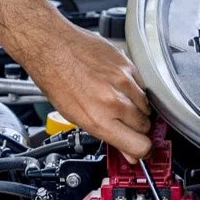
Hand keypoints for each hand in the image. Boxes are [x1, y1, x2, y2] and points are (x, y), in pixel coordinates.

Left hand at [11, 13, 152, 159]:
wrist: (52, 47)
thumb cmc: (57, 80)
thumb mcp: (76, 117)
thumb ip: (106, 135)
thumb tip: (127, 152)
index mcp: (98, 120)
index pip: (139, 145)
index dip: (141, 149)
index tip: (139, 147)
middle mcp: (113, 101)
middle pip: (145, 126)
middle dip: (138, 128)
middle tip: (124, 123)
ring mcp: (122, 81)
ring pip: (147, 106)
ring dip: (138, 109)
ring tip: (119, 102)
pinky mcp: (127, 65)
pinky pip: (142, 84)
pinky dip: (135, 89)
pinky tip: (118, 86)